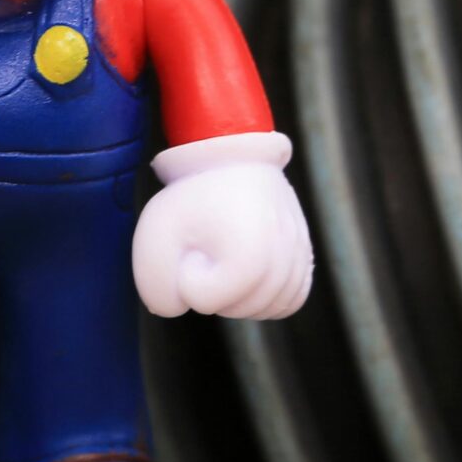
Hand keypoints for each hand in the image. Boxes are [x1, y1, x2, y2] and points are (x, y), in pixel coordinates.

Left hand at [133, 131, 313, 319]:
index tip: (188, 244)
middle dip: (213, 289)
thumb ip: (157, 289)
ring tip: (224, 262)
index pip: (205, 301)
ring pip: (269, 309)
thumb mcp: (156, 236)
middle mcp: (282, 255)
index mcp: (248, 251)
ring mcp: (298, 253)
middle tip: (205, 249)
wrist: (231, 152)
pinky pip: (292, 299)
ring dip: (239, 297)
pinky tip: (248, 277)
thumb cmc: (192, 194)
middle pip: (239, 309)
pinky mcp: (306, 251)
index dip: (186, 278)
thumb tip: (182, 308)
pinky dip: (269, 298)